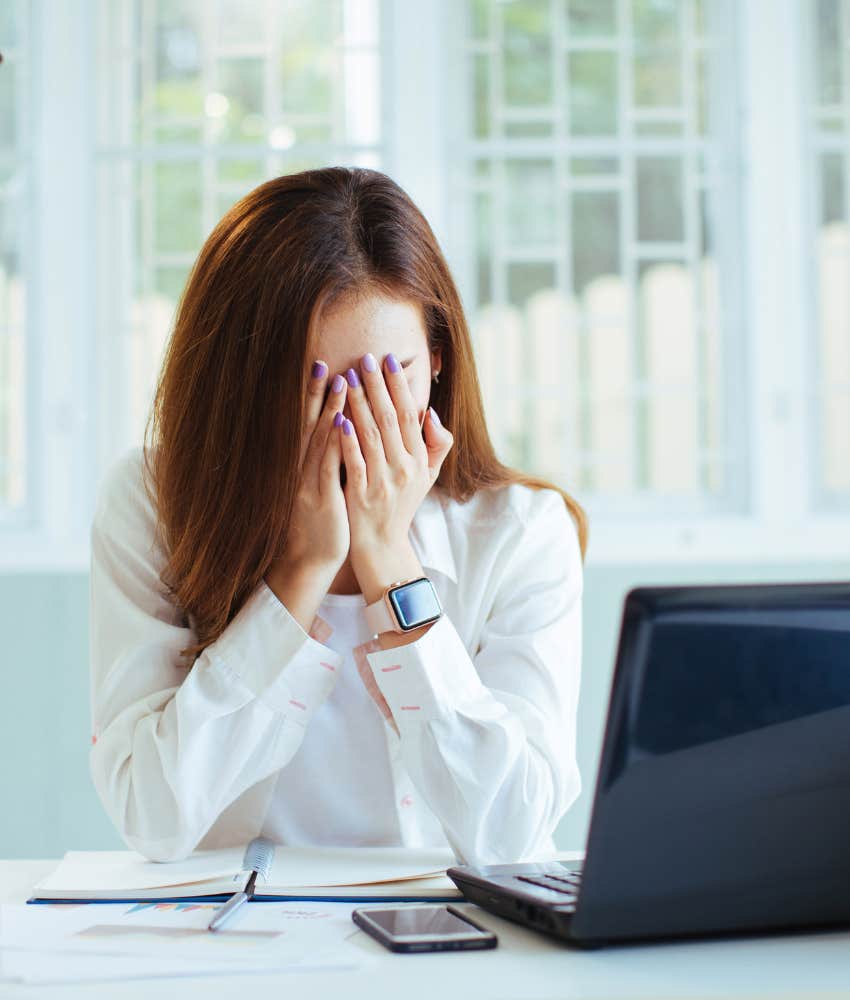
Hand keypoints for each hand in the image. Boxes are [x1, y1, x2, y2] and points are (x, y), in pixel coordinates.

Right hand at [271, 364, 350, 578]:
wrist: (307, 561)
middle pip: (308, 424)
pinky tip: (342, 423)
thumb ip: (329, 460)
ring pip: (318, 439)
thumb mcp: (323, 488)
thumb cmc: (321, 522)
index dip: (314, 397)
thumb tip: (341, 432)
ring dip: (329, 409)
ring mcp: (307, 482)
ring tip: (340, 381)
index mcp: (303, 466)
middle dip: (316, 393)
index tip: (323, 368)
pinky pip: (327, 466)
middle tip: (324, 362)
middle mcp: (300, 469)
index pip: (309, 425)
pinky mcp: (319, 498)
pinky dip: (334, 444)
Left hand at [337, 352, 453, 560]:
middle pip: (390, 420)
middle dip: (377, 387)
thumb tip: (429, 412)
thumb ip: (435, 443)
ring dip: (360, 405)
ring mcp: (383, 482)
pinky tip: (339, 419)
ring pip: (371, 436)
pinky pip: (355, 462)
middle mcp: (404, 469)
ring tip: (349, 378)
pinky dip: (347, 440)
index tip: (388, 360)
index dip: (398, 386)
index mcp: (419, 460)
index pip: (409, 415)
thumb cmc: (402, 505)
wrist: (382, 546)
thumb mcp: (427, 476)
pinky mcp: (362, 495)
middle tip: (364, 358)